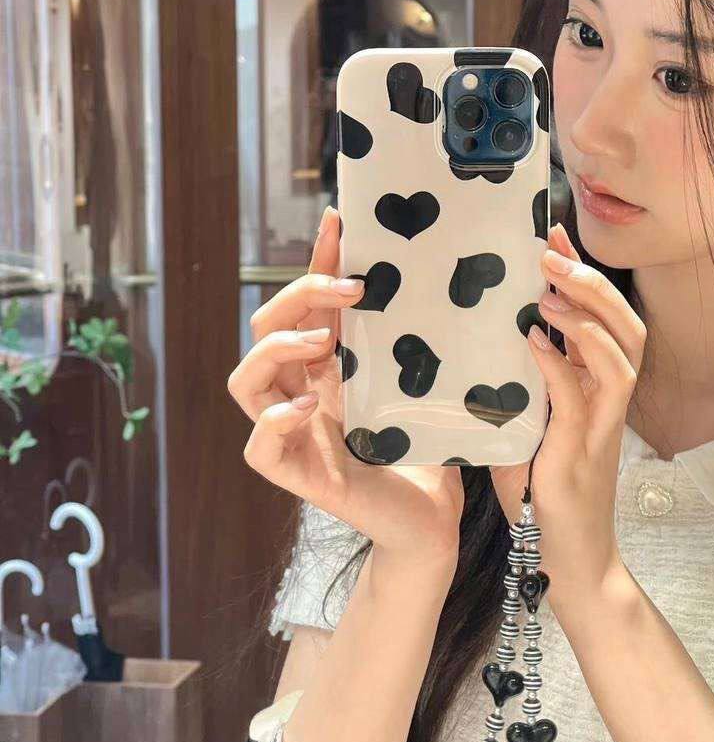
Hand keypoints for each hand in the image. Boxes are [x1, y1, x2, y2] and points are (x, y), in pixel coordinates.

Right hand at [228, 206, 463, 561]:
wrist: (431, 521)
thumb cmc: (427, 454)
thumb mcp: (421, 386)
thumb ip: (414, 342)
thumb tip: (441, 276)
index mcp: (326, 369)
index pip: (306, 304)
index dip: (315, 259)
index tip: (339, 219)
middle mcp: (300, 395)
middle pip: (265, 329)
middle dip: (298, 295)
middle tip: (350, 287)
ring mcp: (291, 435)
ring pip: (244, 381)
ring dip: (276, 350)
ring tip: (318, 341)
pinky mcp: (294, 475)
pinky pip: (257, 445)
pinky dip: (276, 420)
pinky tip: (310, 408)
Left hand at [489, 222, 645, 610]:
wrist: (565, 559)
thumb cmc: (542, 494)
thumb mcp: (525, 427)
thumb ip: (516, 387)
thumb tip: (480, 341)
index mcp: (597, 390)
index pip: (603, 319)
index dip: (583, 275)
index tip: (553, 236)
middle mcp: (609, 402)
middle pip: (627, 326)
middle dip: (594, 283)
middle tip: (552, 249)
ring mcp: (602, 427)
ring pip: (620, 354)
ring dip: (588, 316)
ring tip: (551, 287)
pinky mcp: (583, 453)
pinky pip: (579, 397)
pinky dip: (560, 363)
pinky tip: (535, 338)